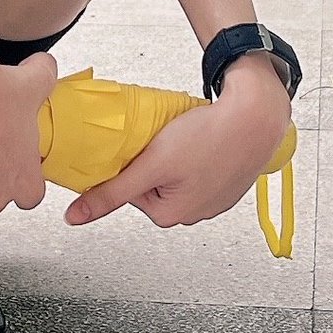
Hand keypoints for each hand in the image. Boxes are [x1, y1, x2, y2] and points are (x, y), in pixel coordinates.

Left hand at [64, 55, 291, 229]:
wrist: (256, 116)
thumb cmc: (210, 138)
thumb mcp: (150, 164)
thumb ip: (110, 192)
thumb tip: (76, 216)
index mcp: (171, 216)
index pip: (129, 191)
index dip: (131, 164)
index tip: (141, 148)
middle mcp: (194, 214)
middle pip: (152, 184)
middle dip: (153, 161)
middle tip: (163, 140)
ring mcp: (213, 198)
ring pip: (175, 175)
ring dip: (173, 156)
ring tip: (183, 138)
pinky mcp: (226, 182)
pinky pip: (197, 169)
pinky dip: (195, 153)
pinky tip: (200, 139)